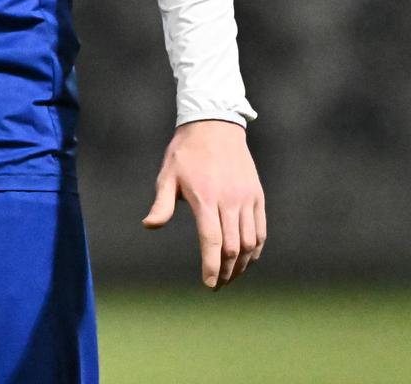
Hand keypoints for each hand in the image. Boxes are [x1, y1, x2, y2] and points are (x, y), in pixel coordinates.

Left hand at [141, 118, 265, 288]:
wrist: (215, 126)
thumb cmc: (186, 152)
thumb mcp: (168, 175)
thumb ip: (161, 204)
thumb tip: (149, 225)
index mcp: (205, 199)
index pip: (212, 242)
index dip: (212, 267)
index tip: (209, 285)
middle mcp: (229, 201)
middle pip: (233, 248)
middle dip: (226, 272)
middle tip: (217, 284)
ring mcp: (246, 199)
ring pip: (249, 243)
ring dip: (242, 265)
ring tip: (231, 276)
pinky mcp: (257, 196)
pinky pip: (260, 230)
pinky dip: (255, 250)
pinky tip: (246, 259)